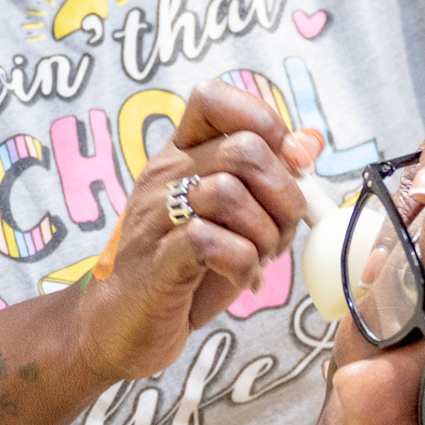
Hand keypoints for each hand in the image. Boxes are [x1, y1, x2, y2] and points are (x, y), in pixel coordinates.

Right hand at [75, 81, 316, 378]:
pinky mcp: (157, 261)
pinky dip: (243, 264)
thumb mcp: (229, 216)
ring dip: (264, 235)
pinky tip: (242, 280)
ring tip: (258, 259)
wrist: (116, 326)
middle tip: (276, 234)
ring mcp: (156, 216)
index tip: (287, 167)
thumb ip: (265, 179)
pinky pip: (211, 242)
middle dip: (283, 196)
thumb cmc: (182, 269)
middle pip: (244, 149)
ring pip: (230, 193)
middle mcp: (165, 175)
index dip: (266, 123)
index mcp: (180, 155)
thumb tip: (308, 143)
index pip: (215, 98)